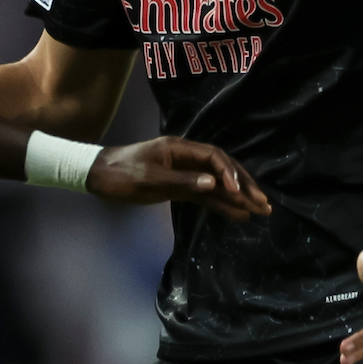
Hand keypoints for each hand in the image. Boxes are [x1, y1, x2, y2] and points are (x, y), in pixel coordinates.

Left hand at [89, 138, 269, 218]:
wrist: (98, 176)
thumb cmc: (121, 175)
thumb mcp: (150, 180)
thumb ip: (182, 182)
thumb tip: (213, 184)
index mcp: (180, 149)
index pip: (215, 157)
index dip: (230, 174)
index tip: (239, 193)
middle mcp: (186, 157)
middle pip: (223, 170)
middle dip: (244, 186)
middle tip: (264, 203)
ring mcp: (184, 172)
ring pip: (217, 184)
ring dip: (238, 197)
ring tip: (259, 211)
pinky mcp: (179, 186)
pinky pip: (205, 195)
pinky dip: (221, 204)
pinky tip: (237, 214)